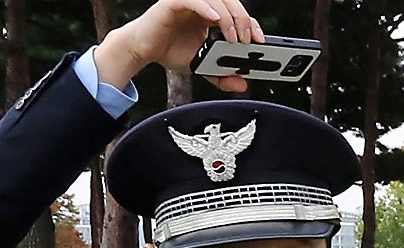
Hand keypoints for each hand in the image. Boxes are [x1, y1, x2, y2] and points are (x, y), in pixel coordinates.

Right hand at [94, 0, 262, 91]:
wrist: (144, 50)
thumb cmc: (170, 50)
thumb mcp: (201, 66)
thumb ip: (220, 75)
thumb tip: (242, 84)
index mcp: (211, 14)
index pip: (237, 12)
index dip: (250, 23)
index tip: (259, 40)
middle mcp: (203, 5)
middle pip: (230, 2)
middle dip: (243, 20)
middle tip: (247, 41)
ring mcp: (189, 1)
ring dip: (229, 17)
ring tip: (232, 38)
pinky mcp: (173, 2)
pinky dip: (206, 8)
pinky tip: (214, 19)